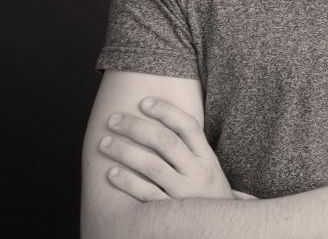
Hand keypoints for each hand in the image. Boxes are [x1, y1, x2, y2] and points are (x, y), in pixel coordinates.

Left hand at [99, 97, 246, 201]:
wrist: (223, 230)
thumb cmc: (208, 194)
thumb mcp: (209, 168)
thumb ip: (191, 149)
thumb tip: (163, 120)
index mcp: (207, 158)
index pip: (188, 126)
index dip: (165, 111)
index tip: (143, 102)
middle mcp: (197, 172)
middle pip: (165, 142)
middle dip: (136, 127)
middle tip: (113, 119)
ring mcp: (184, 193)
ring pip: (152, 166)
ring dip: (125, 151)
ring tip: (104, 143)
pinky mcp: (172, 213)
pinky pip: (147, 195)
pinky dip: (128, 183)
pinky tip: (111, 174)